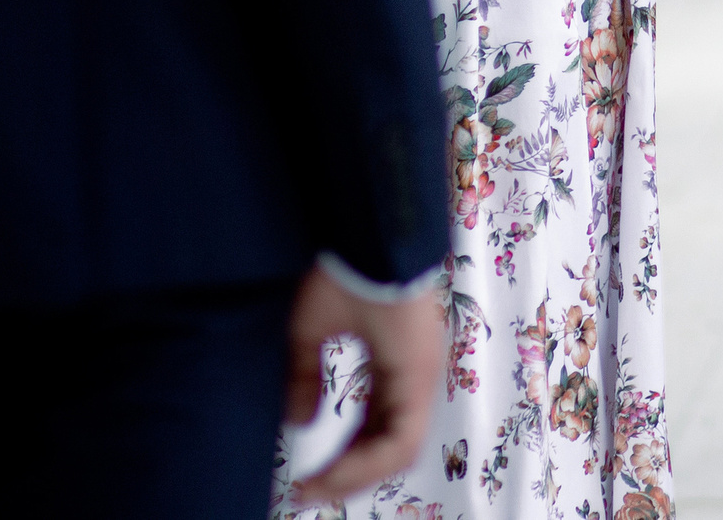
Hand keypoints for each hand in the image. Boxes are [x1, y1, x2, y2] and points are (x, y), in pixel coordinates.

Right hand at [283, 265, 444, 503]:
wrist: (366, 230)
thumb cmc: (343, 267)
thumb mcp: (311, 330)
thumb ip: (305, 376)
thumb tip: (302, 420)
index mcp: (396, 361)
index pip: (377, 424)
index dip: (345, 454)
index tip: (308, 474)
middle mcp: (414, 372)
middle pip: (389, 443)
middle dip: (347, 473)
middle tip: (309, 492)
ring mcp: (420, 373)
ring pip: (398, 448)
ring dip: (355, 474)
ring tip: (316, 488)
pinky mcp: (418, 374)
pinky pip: (400, 437)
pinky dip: (366, 461)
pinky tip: (332, 472)